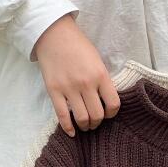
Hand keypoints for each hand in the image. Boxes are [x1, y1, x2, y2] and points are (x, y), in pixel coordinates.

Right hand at [33, 14, 119, 136]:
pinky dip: (68, 127)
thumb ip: (103, 80)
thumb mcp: (98, 61)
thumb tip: (107, 101)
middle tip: (96, 122)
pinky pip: (62, 115)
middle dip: (98, 123)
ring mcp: (69, 88)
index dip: (112, 113)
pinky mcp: (53, 90)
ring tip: (85, 126)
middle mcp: (86, 84)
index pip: (114, 104)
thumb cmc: (78, 46)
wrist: (53, 34)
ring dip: (86, 126)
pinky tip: (72, 132)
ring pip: (82, 118)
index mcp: (101, 76)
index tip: (108, 113)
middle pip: (98, 115)